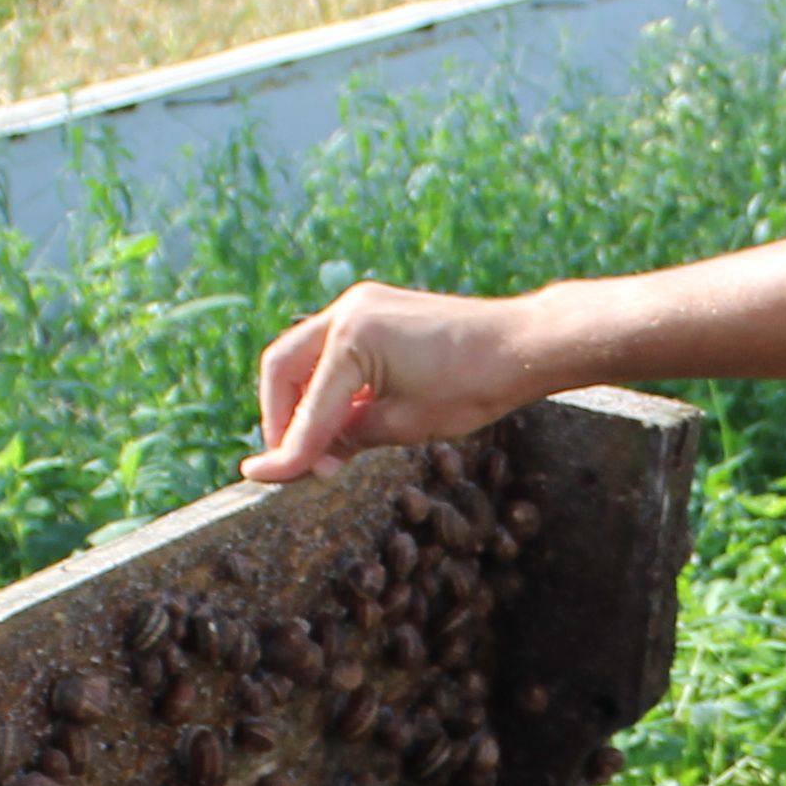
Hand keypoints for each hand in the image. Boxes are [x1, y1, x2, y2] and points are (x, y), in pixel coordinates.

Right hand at [243, 280, 546, 482]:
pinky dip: (327, 384)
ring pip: (303, 355)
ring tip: (314, 446)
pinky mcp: (375, 310)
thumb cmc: (471, 385)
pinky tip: (340, 419)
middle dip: (280, 417)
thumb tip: (312, 457)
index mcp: (352, 339)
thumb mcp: (404, 425)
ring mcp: (360, 305)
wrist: (520, 344)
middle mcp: (347, 312)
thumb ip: (348, 438)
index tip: (264, 479)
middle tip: (287, 460)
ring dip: (301, 400)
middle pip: (283, 367)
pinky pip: (332, 349)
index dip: (288, 451)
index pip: (309, 409)